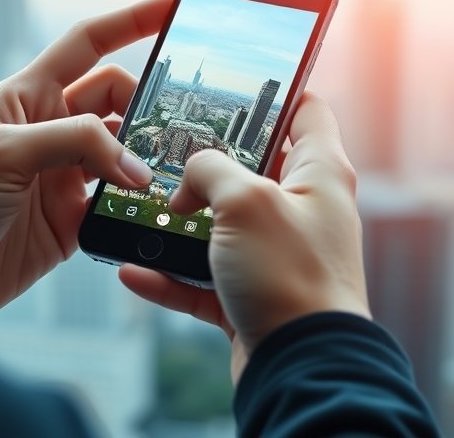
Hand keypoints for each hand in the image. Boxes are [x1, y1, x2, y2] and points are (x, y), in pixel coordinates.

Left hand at [0, 0, 172, 322]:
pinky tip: (149, 210)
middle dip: (147, 106)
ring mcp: (62, 176)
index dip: (131, 21)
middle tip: (171, 130)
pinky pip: (119, 203)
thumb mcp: (5, 154)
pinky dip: (137, 205)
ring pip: (124, 151)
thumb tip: (136, 164)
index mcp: (26, 97)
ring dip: (147, 158)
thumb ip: (75, 143)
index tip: (172, 7)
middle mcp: (49, 131)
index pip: (88, 43)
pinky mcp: (71, 220)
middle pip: (117, 98)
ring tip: (170, 171)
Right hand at [119, 92, 370, 382]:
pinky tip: (134, 269)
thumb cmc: (292, 278)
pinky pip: (204, 279)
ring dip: (180, 223)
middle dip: (205, 164)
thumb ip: (211, 170)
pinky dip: (170, 275)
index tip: (231, 87)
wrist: (301, 366)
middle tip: (166, 152)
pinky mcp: (254, 296)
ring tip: (141, 212)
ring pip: (221, 227)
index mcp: (319, 173)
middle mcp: (302, 210)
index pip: (306, 110)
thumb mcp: (246, 201)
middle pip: (251, 170)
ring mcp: (278, 255)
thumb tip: (190, 178)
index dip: (273, 92)